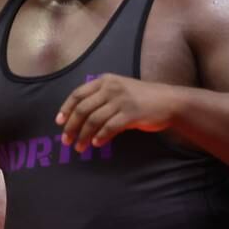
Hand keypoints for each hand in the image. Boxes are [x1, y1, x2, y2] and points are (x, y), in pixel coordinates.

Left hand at [56, 74, 174, 152]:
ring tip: (80, 147)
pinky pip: (109, 127)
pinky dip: (100, 137)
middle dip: (71, 126)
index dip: (66, 109)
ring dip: (83, 136)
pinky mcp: (131, 113)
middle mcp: (111, 88)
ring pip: (93, 120)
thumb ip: (101, 98)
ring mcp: (121, 100)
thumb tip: (79, 118)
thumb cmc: (142, 98)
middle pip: (82, 109)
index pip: (78, 94)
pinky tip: (97, 144)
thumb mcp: (120, 90)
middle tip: (66, 140)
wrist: (169, 101)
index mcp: (105, 80)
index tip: (59, 122)